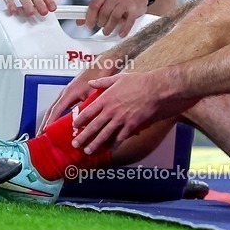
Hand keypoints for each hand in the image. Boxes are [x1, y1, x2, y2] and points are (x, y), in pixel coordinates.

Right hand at [39, 56, 120, 130]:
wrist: (102, 64)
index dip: (50, 121)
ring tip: (45, 132)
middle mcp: (65, 92)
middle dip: (44, 122)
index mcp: (69, 93)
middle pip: (51, 109)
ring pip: (55, 108)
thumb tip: (82, 123)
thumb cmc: (98, 75)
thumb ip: (86, 108)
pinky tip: (58, 123)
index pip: (56, 110)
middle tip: (39, 134)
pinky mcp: (71, 94)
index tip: (44, 131)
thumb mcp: (93, 95)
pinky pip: (60, 106)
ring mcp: (67, 93)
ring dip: (49, 119)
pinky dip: (56, 115)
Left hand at [71, 69, 194, 154]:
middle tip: (75, 144)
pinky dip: (114, 144)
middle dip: (83, 137)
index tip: (74, 126)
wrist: (154, 89)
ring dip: (95, 144)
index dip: (80, 120)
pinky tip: (110, 148)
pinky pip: (120, 137)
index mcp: (105, 99)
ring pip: (105, 135)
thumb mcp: (118, 78)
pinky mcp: (131, 125)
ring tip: (88, 151)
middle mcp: (110, 111)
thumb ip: (103, 82)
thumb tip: (91, 82)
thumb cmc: (137, 81)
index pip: (88, 112)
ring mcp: (120, 119)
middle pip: (93, 126)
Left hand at [80, 0, 148, 36]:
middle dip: (100, 23)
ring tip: (107, 31)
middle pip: (104, 12)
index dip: (90, 17)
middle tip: (101, 26)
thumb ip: (93, 10)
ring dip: (109, 27)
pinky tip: (120, 33)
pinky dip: (123, 29)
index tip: (89, 24)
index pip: (94, 5)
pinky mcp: (134, 9)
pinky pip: (128, 21)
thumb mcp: (104, 0)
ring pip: (114, 17)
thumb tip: (80, 21)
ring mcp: (125, 2)